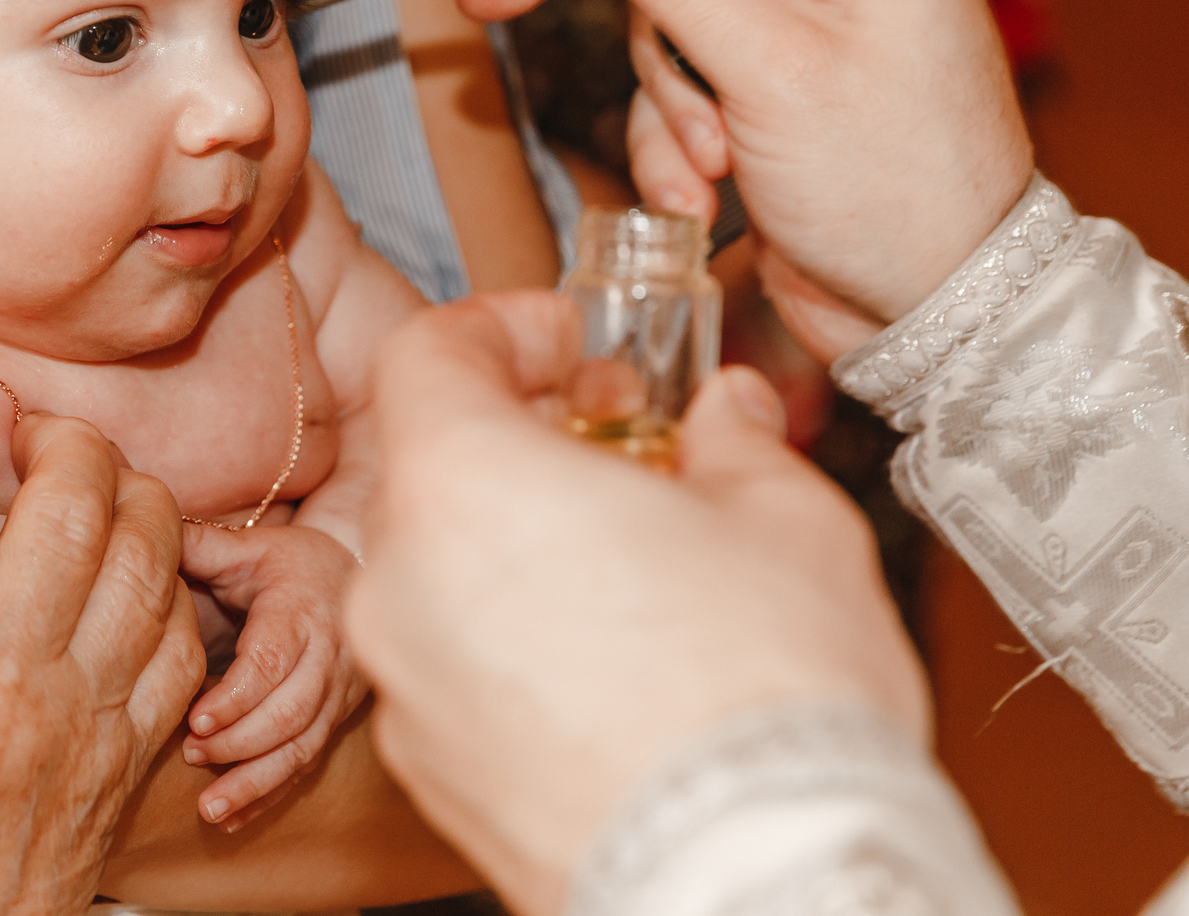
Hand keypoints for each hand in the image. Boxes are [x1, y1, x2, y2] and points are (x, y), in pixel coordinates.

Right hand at [0, 370, 206, 913]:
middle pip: (67, 498)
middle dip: (55, 435)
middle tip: (29, 429)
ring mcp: (75, 724)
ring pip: (145, 554)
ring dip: (127, 494)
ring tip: (91, 481)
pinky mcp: (125, 765)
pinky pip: (178, 639)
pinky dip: (166, 587)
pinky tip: (129, 574)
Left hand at [176, 523, 368, 827]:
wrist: (359, 579)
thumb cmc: (293, 562)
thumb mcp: (252, 545)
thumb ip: (203, 545)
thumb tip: (144, 534)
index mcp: (303, 612)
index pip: (274, 663)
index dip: (238, 697)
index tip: (196, 721)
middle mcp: (328, 658)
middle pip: (291, 714)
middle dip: (240, 743)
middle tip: (191, 755)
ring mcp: (336, 696)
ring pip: (302, 748)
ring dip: (255, 781)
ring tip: (209, 808)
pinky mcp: (333, 721)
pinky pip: (306, 765)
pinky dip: (269, 795)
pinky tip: (232, 818)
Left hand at [348, 294, 926, 915]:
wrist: (752, 879)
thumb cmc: (766, 696)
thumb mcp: (786, 522)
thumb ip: (736, 442)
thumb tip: (728, 415)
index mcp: (463, 482)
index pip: (428, 354)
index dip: (504, 329)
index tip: (575, 346)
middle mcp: (401, 580)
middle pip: (432, 467)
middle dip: (523, 445)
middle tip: (626, 453)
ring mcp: (406, 688)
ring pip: (438, 576)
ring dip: (516, 550)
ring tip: (635, 568)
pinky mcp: (431, 775)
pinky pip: (453, 671)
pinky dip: (510, 646)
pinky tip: (612, 666)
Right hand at [458, 0, 1031, 353]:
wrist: (945, 315)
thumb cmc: (900, 190)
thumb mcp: (769, 71)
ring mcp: (800, 17)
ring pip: (663, 14)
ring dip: (664, 97)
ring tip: (706, 161)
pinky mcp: (770, 79)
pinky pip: (680, 78)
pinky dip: (675, 136)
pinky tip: (706, 192)